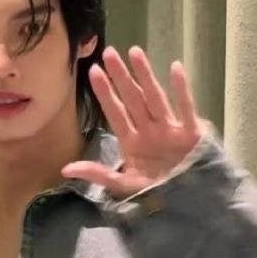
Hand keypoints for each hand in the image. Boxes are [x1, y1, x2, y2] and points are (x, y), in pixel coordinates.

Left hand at [61, 47, 208, 198]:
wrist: (188, 205)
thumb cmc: (157, 194)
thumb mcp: (124, 186)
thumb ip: (98, 174)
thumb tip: (66, 169)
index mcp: (133, 143)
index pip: (116, 113)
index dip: (105, 93)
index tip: (93, 72)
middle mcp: (149, 131)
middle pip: (133, 99)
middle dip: (121, 77)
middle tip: (108, 52)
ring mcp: (170, 130)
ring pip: (155, 97)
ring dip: (145, 75)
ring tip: (135, 52)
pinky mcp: (191, 133)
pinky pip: (185, 108)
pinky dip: (181, 90)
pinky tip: (175, 68)